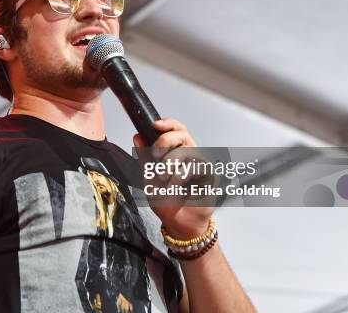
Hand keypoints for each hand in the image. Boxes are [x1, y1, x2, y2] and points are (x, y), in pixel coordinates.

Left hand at [133, 117, 214, 239]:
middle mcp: (191, 156)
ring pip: (187, 150)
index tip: (155, 124)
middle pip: (182, 134)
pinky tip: (173, 185)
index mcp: (178, 153)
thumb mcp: (148, 177)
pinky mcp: (210, 176)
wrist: (177, 224)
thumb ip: (144, 157)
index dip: (168, 123)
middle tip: (155, 154)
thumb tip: (137, 135)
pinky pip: (195, 166)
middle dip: (165, 141)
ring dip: (169, 163)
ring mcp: (202, 165)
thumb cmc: (166, 201)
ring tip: (163, 177)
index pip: (176, 130)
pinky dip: (179, 175)